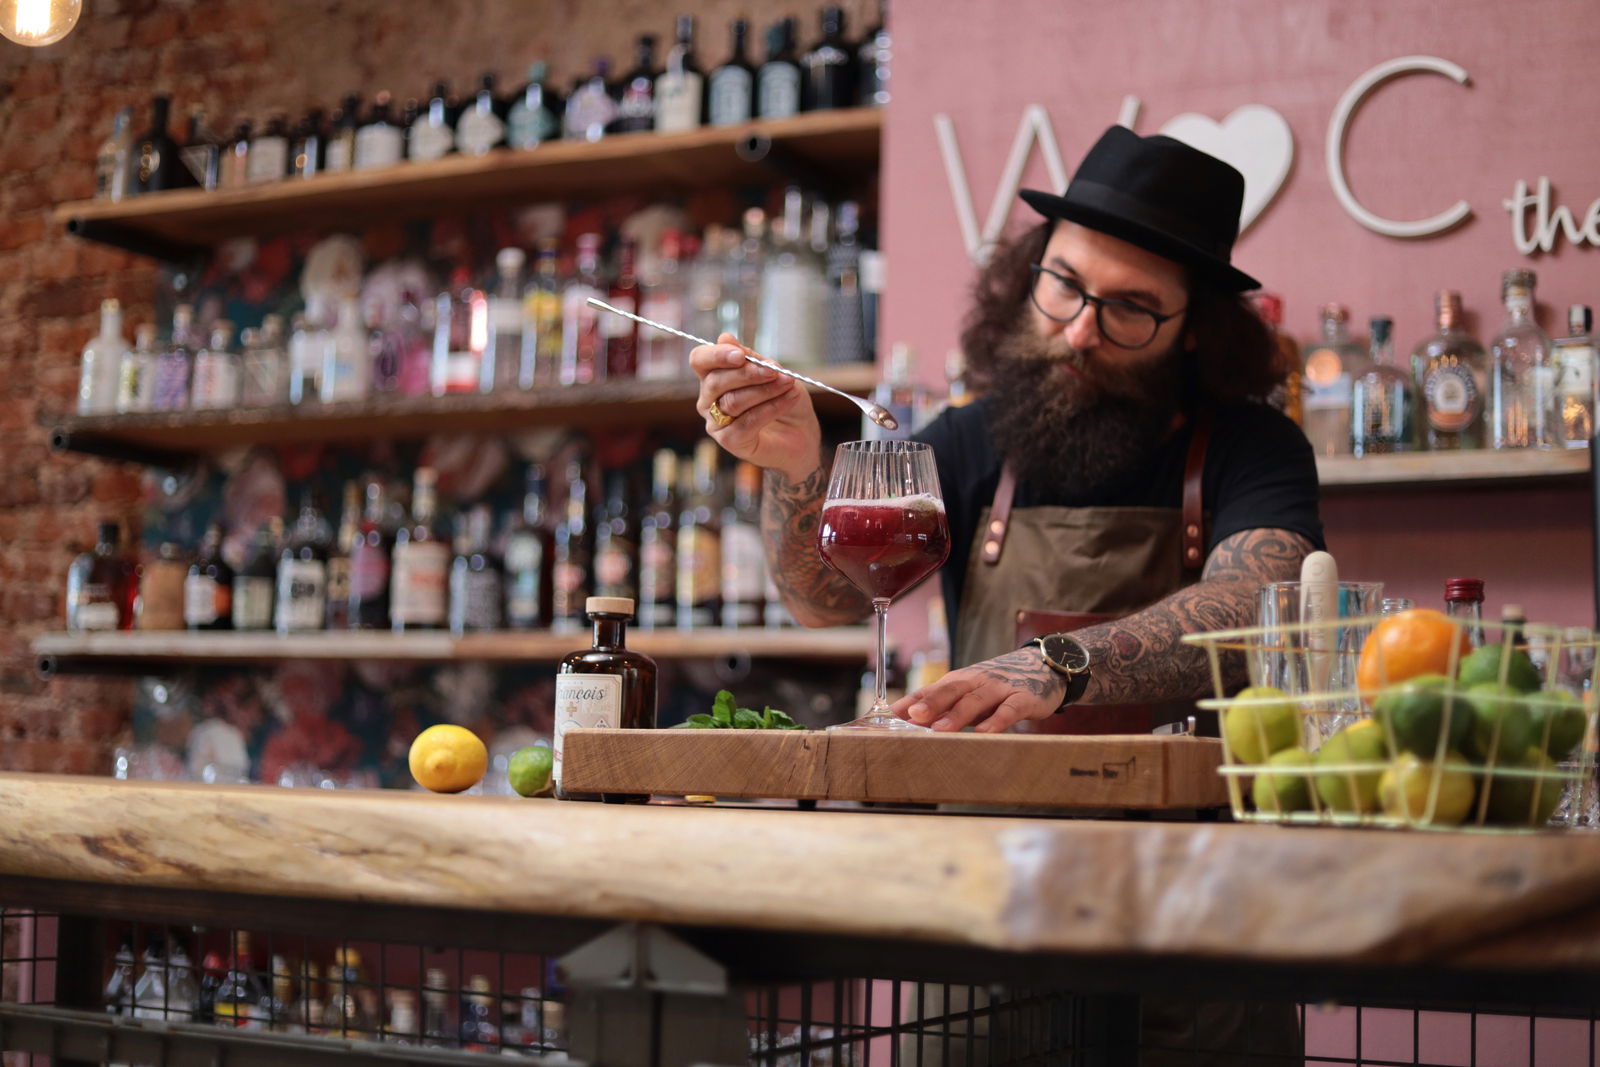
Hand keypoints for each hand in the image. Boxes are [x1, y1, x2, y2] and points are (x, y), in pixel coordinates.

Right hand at [690, 334, 821, 480]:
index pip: (700, 360)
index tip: (740, 355)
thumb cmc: (783, 397)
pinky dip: (772, 408)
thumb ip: (751, 357)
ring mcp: (716, 422)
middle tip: (775, 371)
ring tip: (788, 384)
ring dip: (765, 390)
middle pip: (716, 381)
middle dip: (748, 373)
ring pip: (733, 402)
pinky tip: (789, 399)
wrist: (802, 432)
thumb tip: (725, 338)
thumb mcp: (772, 371)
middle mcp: (708, 399)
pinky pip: (747, 422)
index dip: (716, 355)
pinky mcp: (730, 441)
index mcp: (713, 376)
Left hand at [889, 648, 1067, 732]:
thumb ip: (943, 709)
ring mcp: (999, 688)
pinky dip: (997, 720)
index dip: (911, 701)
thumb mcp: (969, 695)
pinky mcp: (1023, 698)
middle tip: (913, 716)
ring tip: (941, 730)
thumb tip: (910, 725)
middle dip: (930, 703)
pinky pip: (1009, 710)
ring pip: (976, 700)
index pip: (930, 690)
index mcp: (959, 681)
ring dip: (957, 715)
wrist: (1041, 667)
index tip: (891, 715)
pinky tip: (986, 732)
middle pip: (950, 690)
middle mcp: (976, 681)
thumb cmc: (997, 687)